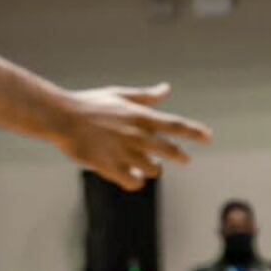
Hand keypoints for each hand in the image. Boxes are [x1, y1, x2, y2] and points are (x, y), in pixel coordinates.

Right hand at [52, 84, 209, 188]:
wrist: (61, 117)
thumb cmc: (90, 104)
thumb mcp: (121, 95)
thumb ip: (146, 96)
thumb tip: (166, 89)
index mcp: (141, 116)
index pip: (176, 125)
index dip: (194, 132)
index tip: (208, 138)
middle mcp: (138, 135)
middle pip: (169, 150)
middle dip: (179, 156)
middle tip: (185, 159)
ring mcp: (125, 152)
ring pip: (153, 169)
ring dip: (153, 169)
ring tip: (150, 167)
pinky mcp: (110, 167)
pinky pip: (133, 182)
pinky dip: (135, 181)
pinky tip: (133, 179)